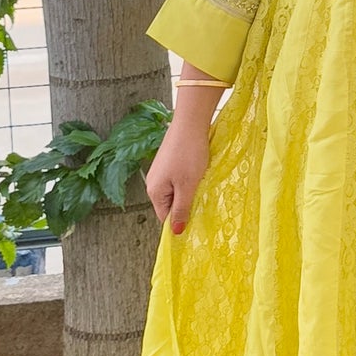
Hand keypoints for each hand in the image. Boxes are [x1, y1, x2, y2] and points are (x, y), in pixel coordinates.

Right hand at [146, 96, 214, 234]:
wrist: (190, 124)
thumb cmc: (189, 154)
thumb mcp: (188, 186)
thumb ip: (182, 209)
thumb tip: (176, 232)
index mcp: (154, 191)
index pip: (165, 217)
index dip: (180, 221)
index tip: (196, 223)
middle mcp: (153, 182)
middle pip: (170, 204)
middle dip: (186, 205)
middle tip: (202, 200)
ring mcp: (161, 172)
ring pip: (176, 192)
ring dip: (189, 192)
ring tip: (201, 185)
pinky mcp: (169, 163)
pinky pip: (178, 180)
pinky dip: (189, 181)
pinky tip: (199, 175)